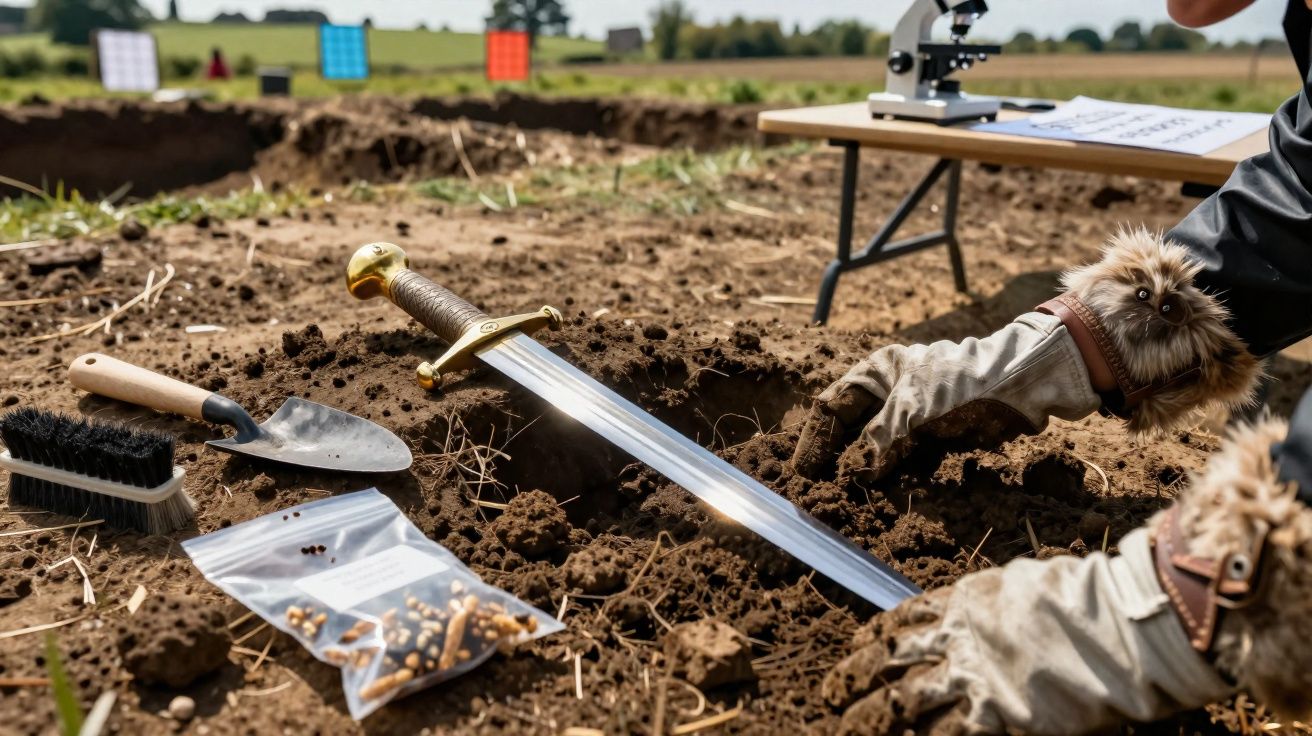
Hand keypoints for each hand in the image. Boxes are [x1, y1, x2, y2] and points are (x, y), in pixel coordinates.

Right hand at [791, 311, 1100, 479]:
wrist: (1027, 385)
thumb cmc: (962, 387)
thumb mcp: (910, 414)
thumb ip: (877, 445)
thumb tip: (856, 477)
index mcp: (876, 373)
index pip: (831, 408)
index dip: (814, 442)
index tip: (803, 474)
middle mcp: (892, 391)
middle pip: (853, 432)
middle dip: (839, 463)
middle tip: (824, 495)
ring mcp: (916, 415)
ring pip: (882, 451)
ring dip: (871, 477)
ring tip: (854, 504)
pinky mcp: (940, 436)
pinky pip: (911, 463)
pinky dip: (901, 481)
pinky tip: (893, 500)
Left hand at [822, 416, 1311, 734]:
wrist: (1116, 626)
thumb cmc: (1081, 601)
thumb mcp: (1015, 588)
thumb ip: (981, 607)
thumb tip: (961, 617)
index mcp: (960, 603)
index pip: (897, 621)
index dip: (868, 640)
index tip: (853, 650)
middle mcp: (955, 640)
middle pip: (885, 663)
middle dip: (851, 682)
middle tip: (828, 697)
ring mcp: (971, 680)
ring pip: (899, 704)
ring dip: (866, 720)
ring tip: (843, 727)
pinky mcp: (994, 717)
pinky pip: (939, 735)